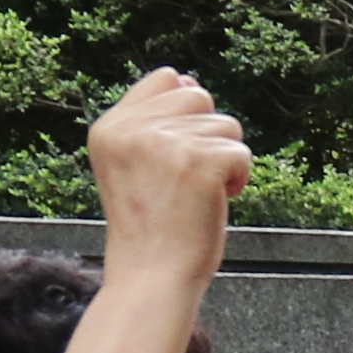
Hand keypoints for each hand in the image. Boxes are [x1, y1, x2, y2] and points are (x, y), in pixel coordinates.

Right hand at [82, 69, 249, 264]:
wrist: (151, 274)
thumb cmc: (150, 225)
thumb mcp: (132, 165)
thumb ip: (154, 123)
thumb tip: (190, 80)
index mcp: (110, 127)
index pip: (164, 79)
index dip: (184, 110)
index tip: (179, 151)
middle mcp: (133, 129)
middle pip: (198, 96)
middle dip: (208, 134)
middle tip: (188, 177)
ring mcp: (166, 144)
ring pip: (227, 125)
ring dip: (224, 160)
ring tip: (196, 193)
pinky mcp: (200, 162)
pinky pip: (242, 153)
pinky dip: (239, 180)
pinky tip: (215, 201)